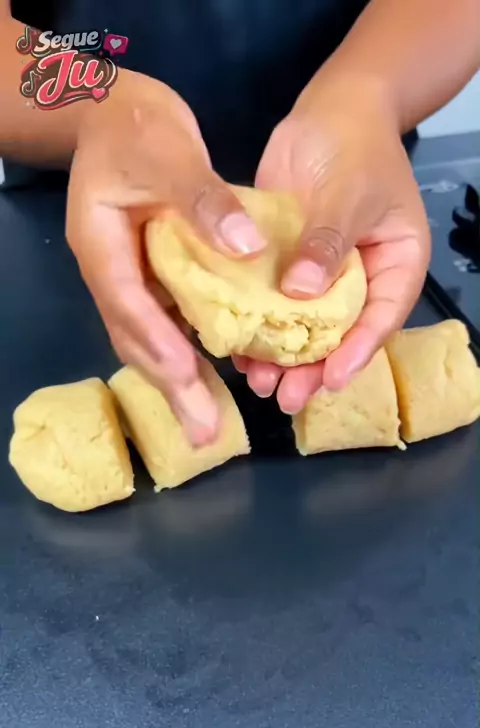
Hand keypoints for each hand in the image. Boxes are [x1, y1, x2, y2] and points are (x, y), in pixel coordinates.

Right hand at [66, 73, 265, 444]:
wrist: (117, 112)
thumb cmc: (136, 126)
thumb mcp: (169, 153)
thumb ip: (204, 201)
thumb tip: (248, 249)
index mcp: (101, 245)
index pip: (128, 302)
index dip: (156, 341)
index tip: (185, 375)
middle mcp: (111, 272)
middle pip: (136, 339)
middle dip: (170, 386)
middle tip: (202, 432)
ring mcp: (128, 278)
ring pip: (150, 339)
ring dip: (178, 380)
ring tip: (207, 423)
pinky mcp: (150, 277)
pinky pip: (166, 324)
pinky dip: (187, 352)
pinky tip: (213, 376)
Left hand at [234, 73, 430, 413]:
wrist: (330, 110)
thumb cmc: (355, 145)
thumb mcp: (348, 194)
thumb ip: (328, 243)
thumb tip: (301, 294)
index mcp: (394, 267)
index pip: (379, 319)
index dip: (356, 354)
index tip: (329, 381)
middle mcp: (359, 279)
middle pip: (339, 334)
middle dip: (312, 368)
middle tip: (286, 398)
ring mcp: (320, 275)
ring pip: (302, 326)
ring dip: (280, 356)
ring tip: (258, 383)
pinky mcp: (287, 265)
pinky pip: (272, 303)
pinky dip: (256, 325)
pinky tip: (236, 348)